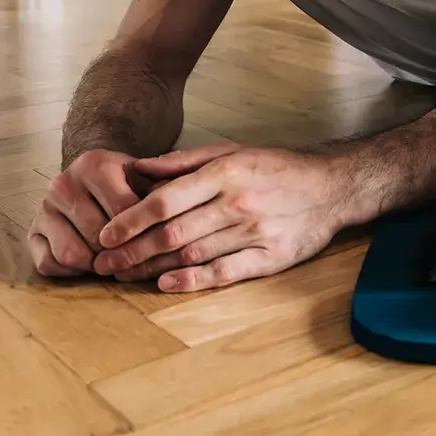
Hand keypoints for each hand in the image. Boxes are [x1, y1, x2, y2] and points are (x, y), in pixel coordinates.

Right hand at [27, 149, 154, 276]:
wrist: (91, 177)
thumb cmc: (125, 183)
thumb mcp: (145, 178)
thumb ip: (161, 191)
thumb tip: (174, 214)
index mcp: (94, 164)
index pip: (123, 211)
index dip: (142, 233)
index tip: (154, 243)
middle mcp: (63, 183)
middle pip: (98, 237)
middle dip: (120, 254)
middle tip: (134, 260)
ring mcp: (44, 208)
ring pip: (72, 254)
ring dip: (96, 265)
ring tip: (113, 262)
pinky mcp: (32, 232)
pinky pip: (50, 264)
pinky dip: (72, 272)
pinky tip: (89, 264)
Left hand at [91, 142, 351, 291]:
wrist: (331, 187)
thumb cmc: (275, 167)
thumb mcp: (231, 152)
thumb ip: (183, 162)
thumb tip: (136, 169)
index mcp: (225, 173)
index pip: (165, 201)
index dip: (129, 220)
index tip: (104, 234)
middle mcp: (237, 203)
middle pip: (172, 233)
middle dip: (132, 251)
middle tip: (104, 263)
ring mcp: (255, 233)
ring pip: (192, 255)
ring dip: (153, 268)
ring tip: (125, 275)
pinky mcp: (271, 258)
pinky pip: (224, 273)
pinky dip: (192, 280)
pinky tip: (166, 284)